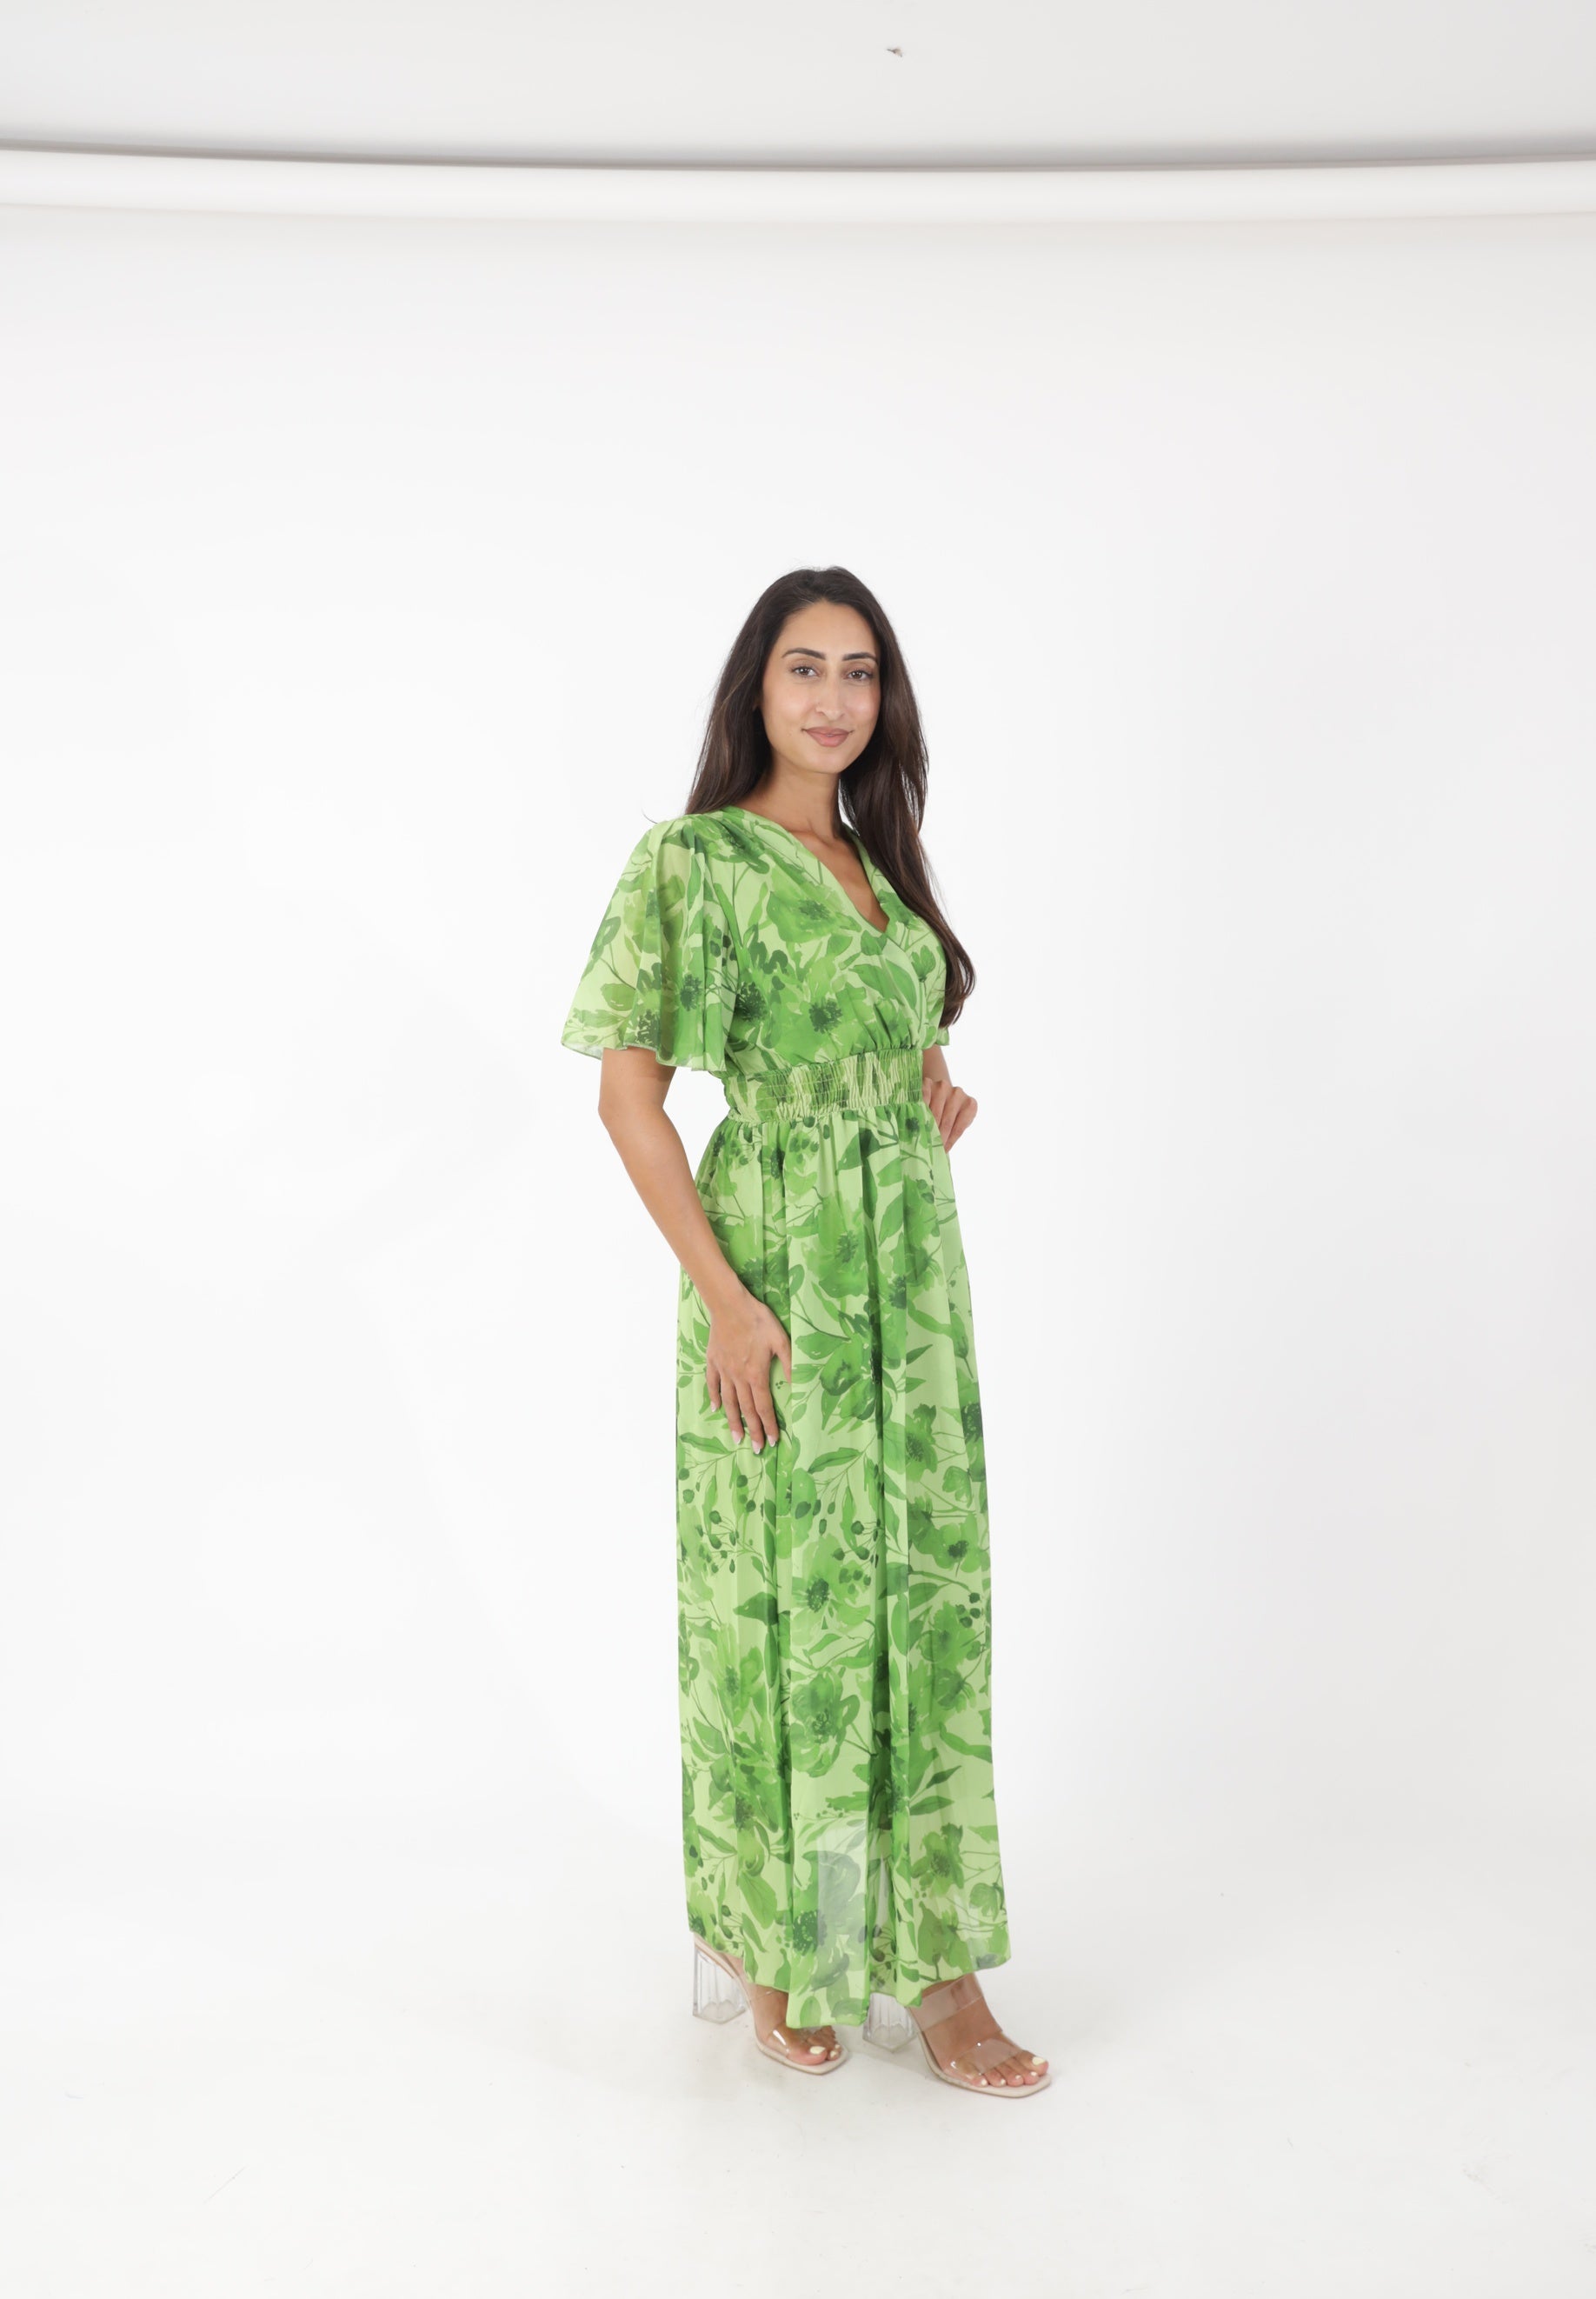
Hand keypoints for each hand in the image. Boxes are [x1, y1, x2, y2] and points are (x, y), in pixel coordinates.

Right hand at [705, 1288, 791, 1452]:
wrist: (729, 1305)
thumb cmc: (758, 1320)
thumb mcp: (781, 1340)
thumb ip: (790, 1364)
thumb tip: (798, 1385)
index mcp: (756, 1375)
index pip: (764, 1407)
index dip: (769, 1425)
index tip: (773, 1441)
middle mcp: (739, 1378)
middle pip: (747, 1410)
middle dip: (754, 1431)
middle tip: (757, 1449)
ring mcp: (724, 1370)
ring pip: (729, 1402)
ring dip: (733, 1422)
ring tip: (736, 1438)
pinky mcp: (713, 1361)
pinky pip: (712, 1383)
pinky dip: (714, 1397)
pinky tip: (716, 1408)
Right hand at [923, 1072, 977, 1151]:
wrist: (937, 1090)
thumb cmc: (947, 1110)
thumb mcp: (955, 1120)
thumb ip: (952, 1133)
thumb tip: (942, 1155)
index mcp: (970, 1105)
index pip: (958, 1127)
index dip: (949, 1141)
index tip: (941, 1152)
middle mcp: (958, 1094)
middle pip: (947, 1121)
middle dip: (938, 1137)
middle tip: (930, 1149)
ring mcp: (943, 1087)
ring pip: (935, 1112)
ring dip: (928, 1127)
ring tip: (922, 1138)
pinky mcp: (928, 1084)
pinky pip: (923, 1100)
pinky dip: (919, 1112)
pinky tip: (915, 1121)